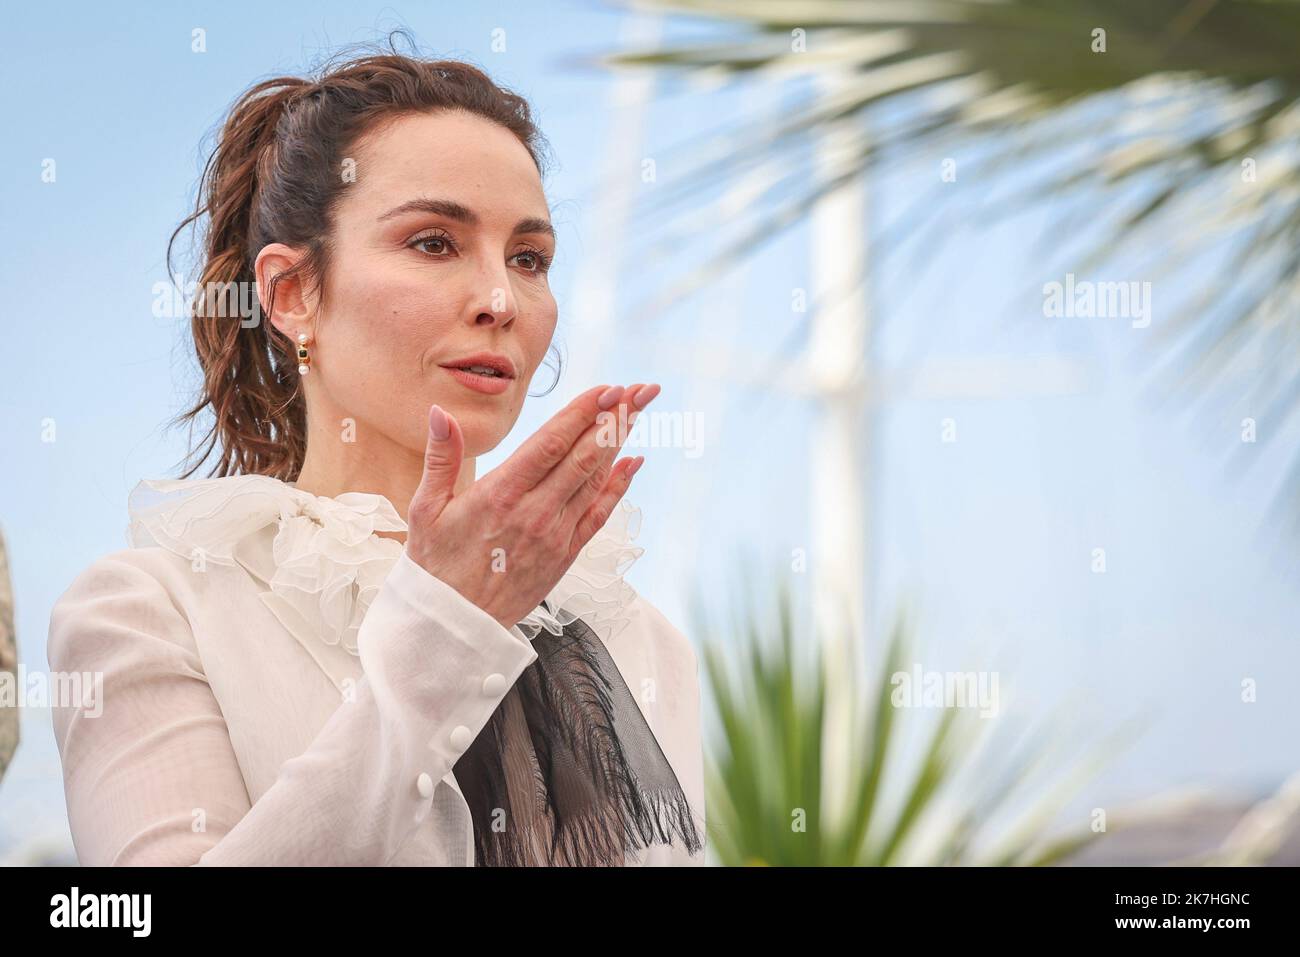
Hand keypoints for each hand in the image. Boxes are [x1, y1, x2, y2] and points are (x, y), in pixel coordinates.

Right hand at [404, 382, 659, 630]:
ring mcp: (555, 535)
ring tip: (639, 411)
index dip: (584, 413)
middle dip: (614, 419)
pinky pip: (599, 515)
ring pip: (595, 480)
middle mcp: (534, 512)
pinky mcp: (565, 555)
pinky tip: (633, 462)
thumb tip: (440, 412)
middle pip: (583, 456)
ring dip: (619, 443)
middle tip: (641, 389)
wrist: (453, 626)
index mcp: (500, 494)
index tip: (609, 388)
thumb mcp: (425, 508)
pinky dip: (618, 487)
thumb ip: (440, 457)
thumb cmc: (435, 565)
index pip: (551, 443)